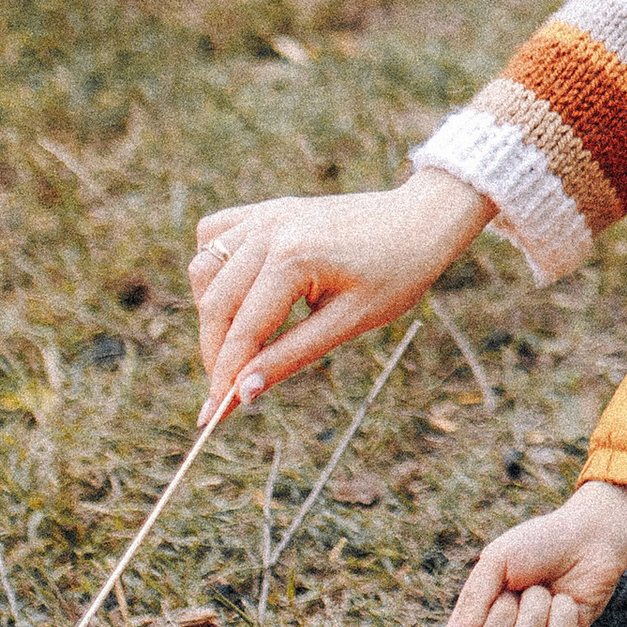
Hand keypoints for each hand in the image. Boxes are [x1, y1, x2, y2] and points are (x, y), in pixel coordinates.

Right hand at [190, 169, 490, 419]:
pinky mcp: (267, 210)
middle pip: (215, 303)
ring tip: (239, 346)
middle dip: (216, 353)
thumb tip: (243, 393)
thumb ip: (291, 356)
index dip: (225, 377)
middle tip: (227, 392)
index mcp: (293, 256)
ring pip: (205, 269)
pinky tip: (236, 293)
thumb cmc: (397, 273)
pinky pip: (214, 236)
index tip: (213, 416)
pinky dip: (213, 267)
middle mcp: (270, 229)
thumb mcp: (349, 322)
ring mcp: (265, 214)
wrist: (421, 221)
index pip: (243, 329)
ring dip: (211, 312)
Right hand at [439, 480, 626, 626]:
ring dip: (535, 605)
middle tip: (515, 591)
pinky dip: (562, 609)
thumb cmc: (539, 543)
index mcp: (486, 610)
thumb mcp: (497, 560)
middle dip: (501, 617)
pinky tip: (568, 595)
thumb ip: (474, 599)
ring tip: (545, 586)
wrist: (587, 533)